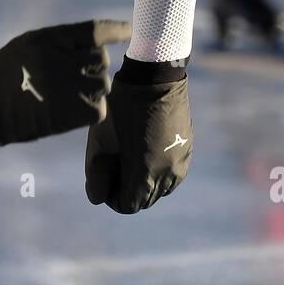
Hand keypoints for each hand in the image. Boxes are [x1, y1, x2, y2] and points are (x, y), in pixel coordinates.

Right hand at [0, 19, 130, 147]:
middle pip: (101, 59)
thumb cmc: (8, 72)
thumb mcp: (30, 43)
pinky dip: (90, 108)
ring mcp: (70, 88)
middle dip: (90, 66)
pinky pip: (98, 107)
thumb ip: (63, 40)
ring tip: (66, 94)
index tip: (129, 31)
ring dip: (90, 88)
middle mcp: (62, 61)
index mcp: (51, 40)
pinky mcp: (75, 114)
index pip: (95, 31)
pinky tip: (70, 108)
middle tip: (68, 76)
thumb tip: (98, 40)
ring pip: (102, 83)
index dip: (116, 30)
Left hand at [85, 56, 191, 213]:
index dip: (112, 197)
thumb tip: (99, 199)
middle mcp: (167, 175)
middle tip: (115, 164)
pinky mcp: (188, 151)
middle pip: (144, 200)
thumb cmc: (120, 110)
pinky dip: (158, 170)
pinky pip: (172, 174)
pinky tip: (145, 148)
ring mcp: (181, 163)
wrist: (153, 79)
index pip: (127, 205)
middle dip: (127, 189)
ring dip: (144, 182)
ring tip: (129, 156)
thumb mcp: (100, 143)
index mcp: (144, 176)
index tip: (105, 177)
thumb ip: (95, 176)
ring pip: (160, 189)